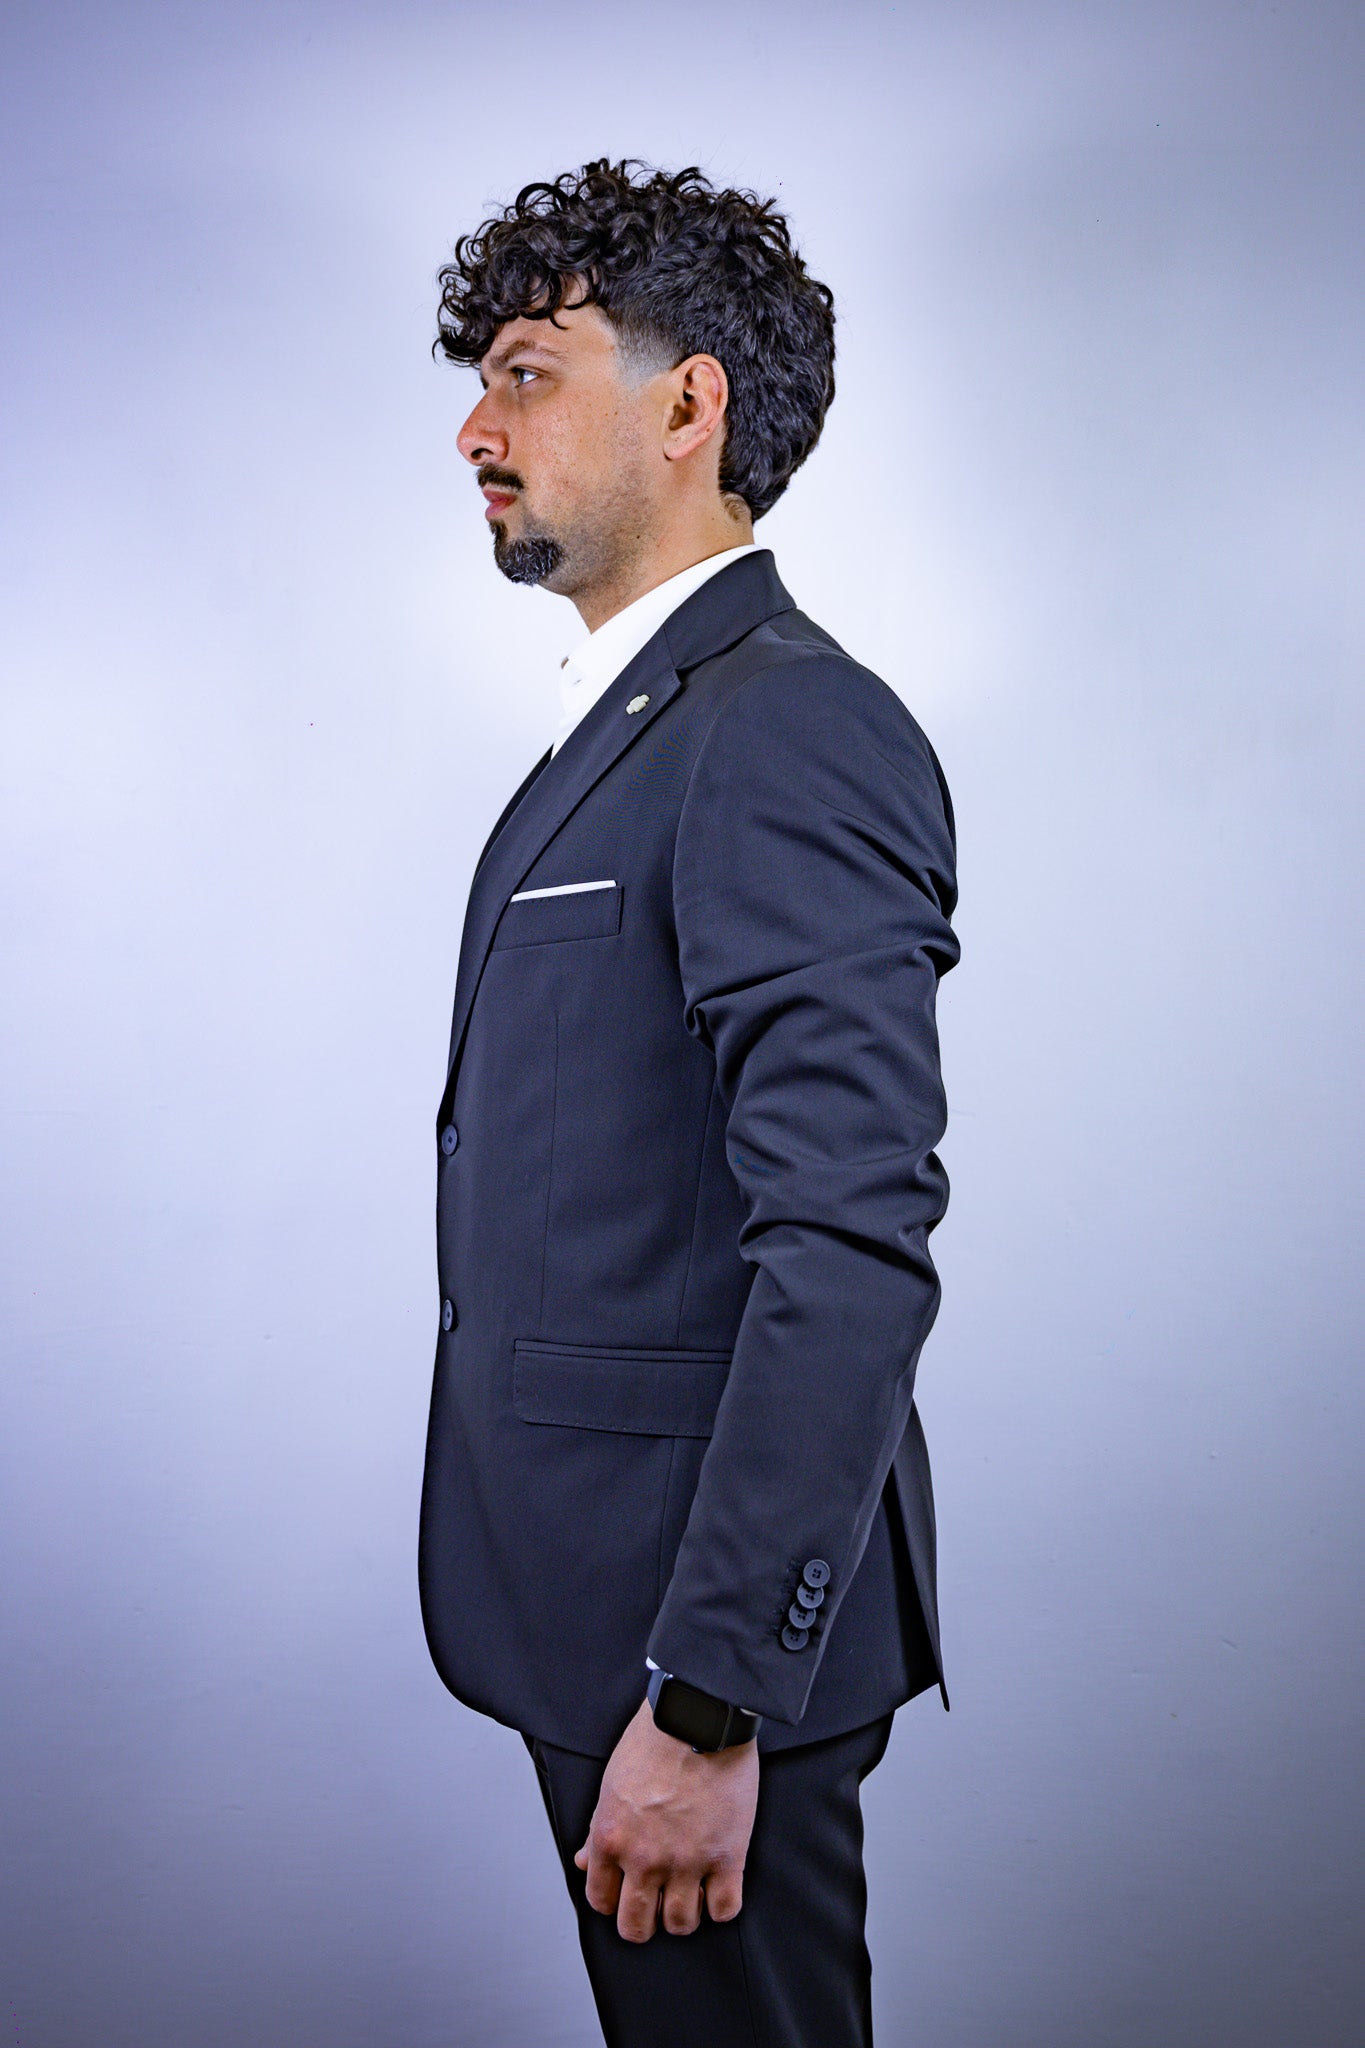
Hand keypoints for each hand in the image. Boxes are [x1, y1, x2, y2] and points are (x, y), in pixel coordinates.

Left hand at [574, 1698, 759, 1942]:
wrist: (698, 1715)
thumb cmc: (653, 1741)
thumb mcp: (612, 1783)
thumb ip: (598, 1829)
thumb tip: (585, 1863)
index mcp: (611, 1839)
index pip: (601, 1901)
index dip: (613, 1900)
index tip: (626, 1892)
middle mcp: (645, 1858)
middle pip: (637, 1926)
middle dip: (644, 1922)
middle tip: (656, 1904)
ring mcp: (687, 1861)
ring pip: (682, 1925)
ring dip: (684, 1914)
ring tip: (690, 1892)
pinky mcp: (727, 1856)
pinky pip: (725, 1910)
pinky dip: (721, 1906)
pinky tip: (718, 1887)